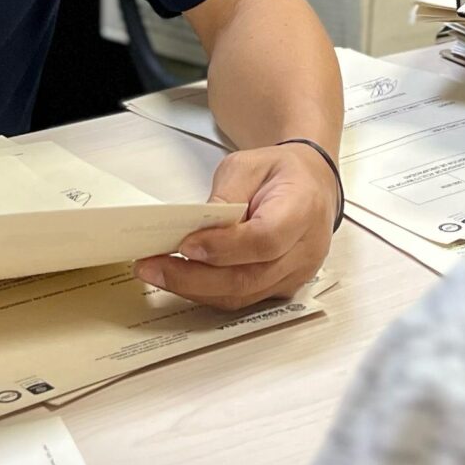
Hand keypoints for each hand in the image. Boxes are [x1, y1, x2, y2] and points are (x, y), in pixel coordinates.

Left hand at [135, 143, 334, 309]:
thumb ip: (225, 196)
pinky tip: (182, 279)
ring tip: (157, 273)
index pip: (264, 240)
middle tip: (153, 267)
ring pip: (241, 296)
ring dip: (194, 289)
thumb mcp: (248, 165)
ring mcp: (296, 275)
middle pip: (248, 278)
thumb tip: (195, 229)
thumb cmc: (282, 174)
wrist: (310, 186)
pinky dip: (208, 293)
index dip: (224, 248)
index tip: (186, 245)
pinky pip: (242, 299)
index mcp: (303, 209)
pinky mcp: (282, 289)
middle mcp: (305, 250)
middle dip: (194, 278)